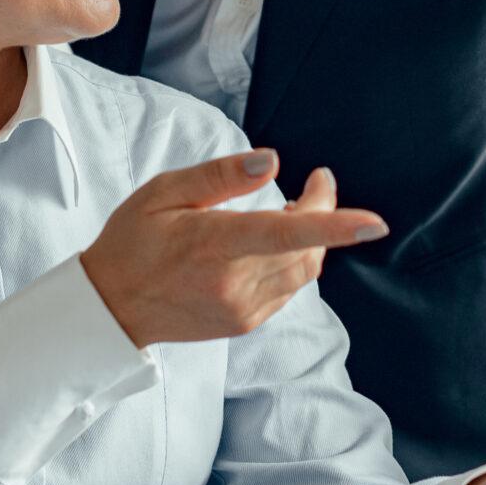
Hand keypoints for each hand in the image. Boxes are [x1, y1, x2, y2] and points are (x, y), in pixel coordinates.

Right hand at [81, 149, 386, 346]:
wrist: (111, 308)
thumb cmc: (133, 241)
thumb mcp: (165, 192)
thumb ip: (221, 177)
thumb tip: (273, 161)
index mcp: (214, 245)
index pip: (286, 234)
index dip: (334, 225)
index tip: (374, 222)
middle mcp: (234, 283)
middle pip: (308, 249)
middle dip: (326, 213)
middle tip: (318, 181)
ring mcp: (243, 309)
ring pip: (305, 271)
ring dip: (314, 238)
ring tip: (295, 208)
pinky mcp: (245, 322)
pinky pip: (288, 288)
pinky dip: (294, 261)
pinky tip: (273, 244)